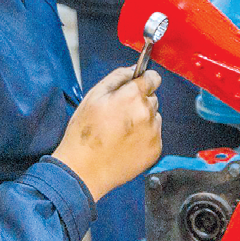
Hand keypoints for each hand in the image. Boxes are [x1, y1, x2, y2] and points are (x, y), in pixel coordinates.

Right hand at [52, 67, 162, 200]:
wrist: (84, 170)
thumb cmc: (84, 133)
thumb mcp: (94, 96)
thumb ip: (117, 77)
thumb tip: (134, 70)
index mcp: (133, 96)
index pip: (153, 77)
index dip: (143, 80)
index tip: (137, 85)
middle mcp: (148, 113)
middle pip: (152, 98)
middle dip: (139, 102)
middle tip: (119, 115)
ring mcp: (153, 132)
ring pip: (154, 117)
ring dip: (143, 120)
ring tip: (120, 132)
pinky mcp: (155, 149)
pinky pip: (154, 135)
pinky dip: (143, 137)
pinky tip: (125, 144)